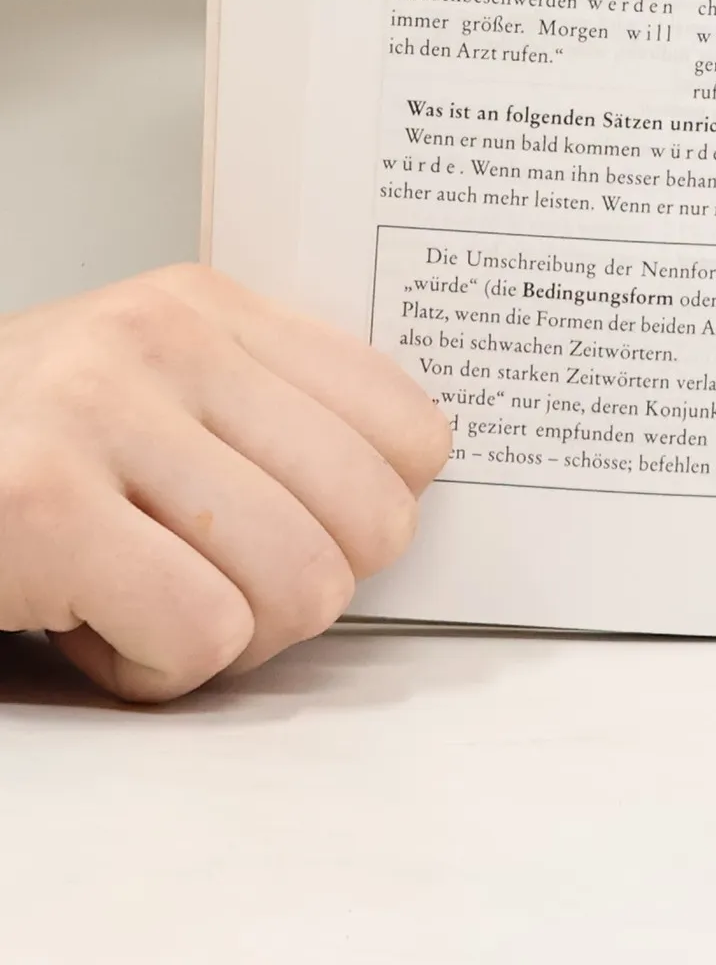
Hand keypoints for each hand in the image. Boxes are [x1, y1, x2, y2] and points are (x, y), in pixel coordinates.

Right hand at [0, 265, 449, 700]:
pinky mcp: (40, 505)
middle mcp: (165, 338)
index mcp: (210, 307)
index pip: (412, 429)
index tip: (305, 535)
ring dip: (230, 640)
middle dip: (307, 592)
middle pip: (373, 521)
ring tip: (145, 605)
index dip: (374, 518)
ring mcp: (100, 413)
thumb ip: (267, 416)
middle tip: (218, 591)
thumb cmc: (10, 454)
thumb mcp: (150, 393)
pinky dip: (158, 672)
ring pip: (301, 585)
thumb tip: (407, 496)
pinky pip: (204, 633)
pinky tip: (94, 634)